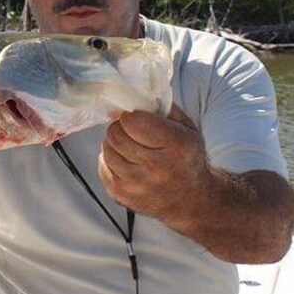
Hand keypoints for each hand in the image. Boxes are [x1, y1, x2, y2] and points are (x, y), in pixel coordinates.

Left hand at [98, 105, 209, 221]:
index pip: (131, 120)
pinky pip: (102, 165)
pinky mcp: (121, 195)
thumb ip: (163, 107)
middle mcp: (154, 168)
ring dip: (115, 145)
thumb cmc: (187, 158)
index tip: (138, 120)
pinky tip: (129, 164)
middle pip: (114, 134)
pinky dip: (112, 161)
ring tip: (132, 150)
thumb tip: (135, 93)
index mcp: (174, 146)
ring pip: (106, 149)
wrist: (191, 201)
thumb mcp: (187, 129)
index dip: (131, 116)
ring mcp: (135, 184)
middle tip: (133, 134)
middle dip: (121, 129)